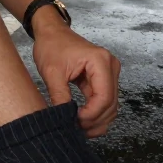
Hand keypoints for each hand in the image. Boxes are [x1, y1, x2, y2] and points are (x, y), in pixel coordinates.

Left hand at [31, 18, 120, 137]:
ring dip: (97, 120)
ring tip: (79, 128)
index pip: (104, 97)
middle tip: (76, 129)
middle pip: (111, 104)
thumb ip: (60, 95)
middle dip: (95, 120)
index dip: (92, 114)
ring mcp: (109, 73)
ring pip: (111, 106)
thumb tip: (65, 118)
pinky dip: (96, 113)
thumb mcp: (52, 72)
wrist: (52, 32)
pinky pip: (104, 101)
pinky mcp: (104, 79)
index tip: (75, 122)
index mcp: (100, 61)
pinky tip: (83, 122)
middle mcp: (110, 66)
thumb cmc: (51, 46)